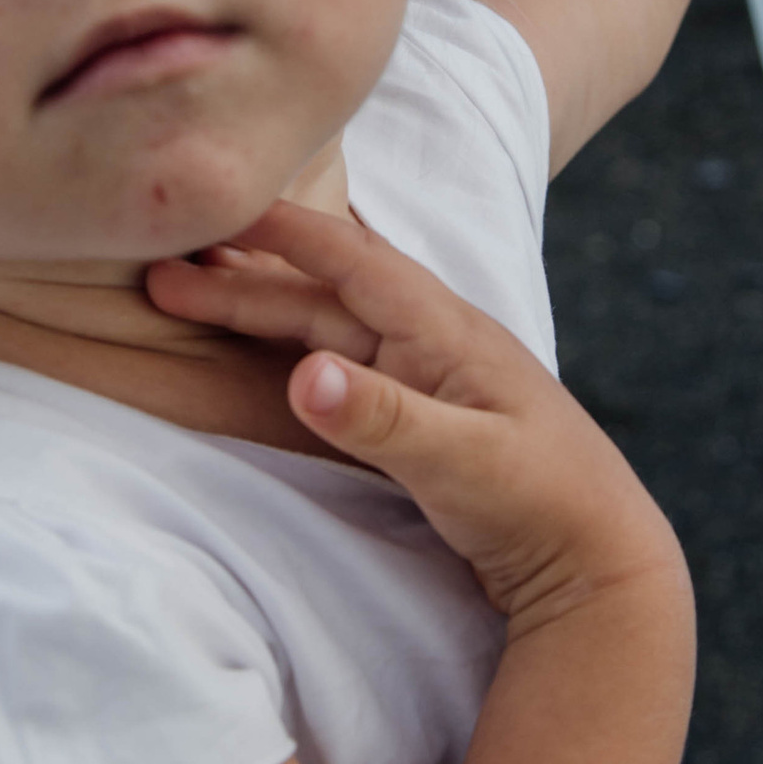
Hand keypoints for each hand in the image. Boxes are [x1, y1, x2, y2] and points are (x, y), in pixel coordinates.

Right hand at [147, 203, 682, 630]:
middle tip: (161, 270)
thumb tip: (302, 374)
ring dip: (261, 309)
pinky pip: (343, 362)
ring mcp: (430, 377)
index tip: (218, 205)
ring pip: (329, 326)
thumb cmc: (543, 505)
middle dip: (245, 278)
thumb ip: (382, 418)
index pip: (352, 261)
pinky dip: (293, 345)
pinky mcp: (424, 415)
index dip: (284, 231)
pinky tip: (267, 345)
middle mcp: (435, 341)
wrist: (601, 558)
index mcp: (446, 331)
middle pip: (324, 295)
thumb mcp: (463, 463)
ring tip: (190, 294)